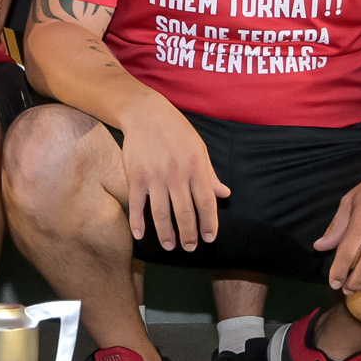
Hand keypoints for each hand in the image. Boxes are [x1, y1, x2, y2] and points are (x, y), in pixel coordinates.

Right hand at [119, 97, 226, 252]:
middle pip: (185, 212)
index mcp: (195, 167)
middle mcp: (177, 174)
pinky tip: (140, 235)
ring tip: (170, 246)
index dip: (209, 223)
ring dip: (166, 233)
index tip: (209, 238)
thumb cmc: (175, 130)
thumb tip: (224, 194)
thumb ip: (210, 174)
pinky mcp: (135, 176)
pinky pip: (137, 204)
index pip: (206, 202)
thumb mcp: (199, 148)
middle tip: (189, 248)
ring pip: (162, 213)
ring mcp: (155, 176)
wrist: (145, 113)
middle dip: (189, 234)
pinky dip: (138, 222)